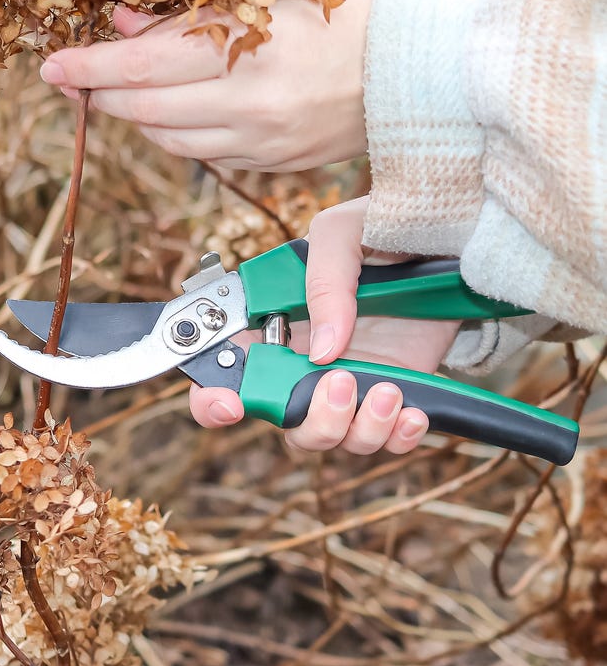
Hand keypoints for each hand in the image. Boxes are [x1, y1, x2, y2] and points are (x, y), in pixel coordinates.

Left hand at [39, 0, 374, 171]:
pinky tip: (174, 112)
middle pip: (144, 112)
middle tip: (74, 79)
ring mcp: (259, 145)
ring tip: (123, 91)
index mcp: (248, 52)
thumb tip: (123, 27)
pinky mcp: (269, 167)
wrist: (406, 73)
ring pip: (167, 140)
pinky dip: (175, 134)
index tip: (52, 65)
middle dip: (99, 95)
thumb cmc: (337, 18)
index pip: (142, 68)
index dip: (89, 68)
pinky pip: (202, 156)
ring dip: (134, 117)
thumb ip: (186, 17)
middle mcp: (249, 107)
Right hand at [190, 197, 461, 454]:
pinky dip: (397, 436)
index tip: (232, 405)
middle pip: (280, 420)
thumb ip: (324, 283)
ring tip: (389, 391)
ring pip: (332, 438)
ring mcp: (346, 381)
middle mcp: (301, 360)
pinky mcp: (391, 392)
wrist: (451, 237)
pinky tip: (412, 410)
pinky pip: (385, 439)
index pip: (220, 371)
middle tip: (339, 382)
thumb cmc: (382, 226)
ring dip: (358, 429)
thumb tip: (322, 352)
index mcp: (270, 321)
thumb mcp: (342, 234)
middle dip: (308, 419)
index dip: (213, 399)